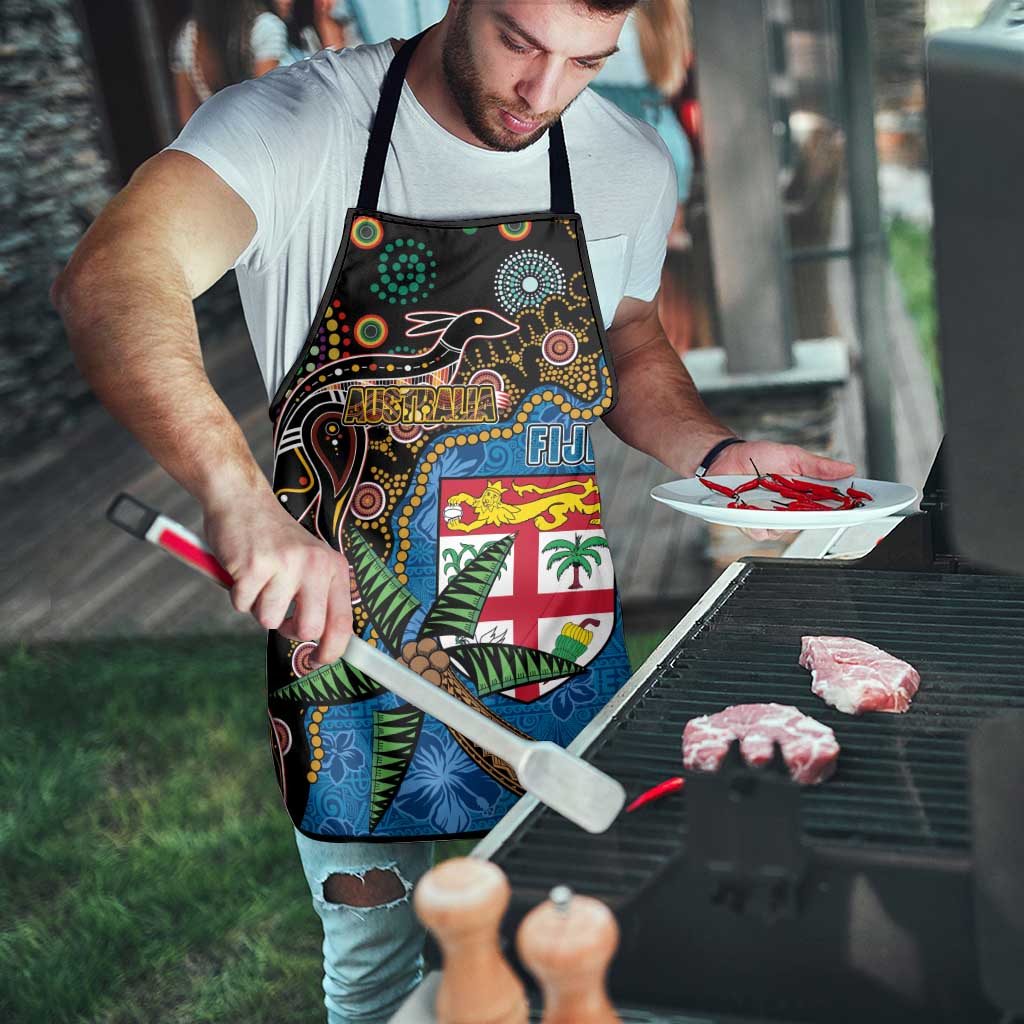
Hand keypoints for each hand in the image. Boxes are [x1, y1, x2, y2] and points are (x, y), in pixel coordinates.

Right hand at [202, 490, 352, 667]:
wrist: (242, 500)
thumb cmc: (274, 538)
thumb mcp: (309, 561)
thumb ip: (318, 595)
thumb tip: (323, 643)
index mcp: (333, 566)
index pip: (343, 621)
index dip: (332, 650)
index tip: (318, 661)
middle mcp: (315, 565)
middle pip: (309, 629)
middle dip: (289, 631)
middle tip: (280, 615)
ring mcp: (285, 564)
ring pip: (269, 620)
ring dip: (258, 606)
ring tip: (259, 579)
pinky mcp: (254, 566)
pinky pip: (242, 605)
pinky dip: (237, 594)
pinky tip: (242, 570)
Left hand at [709, 441, 856, 541]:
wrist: (726, 457)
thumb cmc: (758, 457)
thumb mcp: (792, 456)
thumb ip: (818, 466)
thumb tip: (848, 468)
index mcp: (803, 495)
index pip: (828, 507)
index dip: (844, 510)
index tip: (857, 508)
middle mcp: (789, 510)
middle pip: (808, 523)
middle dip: (812, 517)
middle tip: (813, 506)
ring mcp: (769, 518)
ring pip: (783, 531)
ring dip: (781, 519)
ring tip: (775, 503)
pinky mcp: (750, 523)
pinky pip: (759, 532)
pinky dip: (758, 523)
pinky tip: (754, 512)